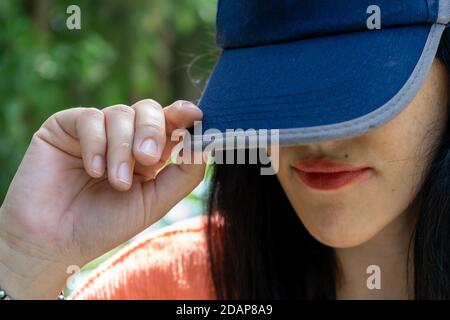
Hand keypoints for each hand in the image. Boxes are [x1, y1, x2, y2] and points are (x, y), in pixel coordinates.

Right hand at [0, 99, 204, 298]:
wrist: (55, 242)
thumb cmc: (105, 224)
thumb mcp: (154, 202)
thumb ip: (184, 174)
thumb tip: (207, 143)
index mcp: (147, 153)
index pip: (169, 123)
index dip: (183, 115)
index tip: (196, 114)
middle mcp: (124, 137)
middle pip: (149, 110)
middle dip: (153, 131)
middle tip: (148, 159)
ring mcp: (95, 130)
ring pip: (121, 113)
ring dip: (122, 148)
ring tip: (116, 181)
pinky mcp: (65, 126)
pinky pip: (89, 118)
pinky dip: (96, 144)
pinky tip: (92, 170)